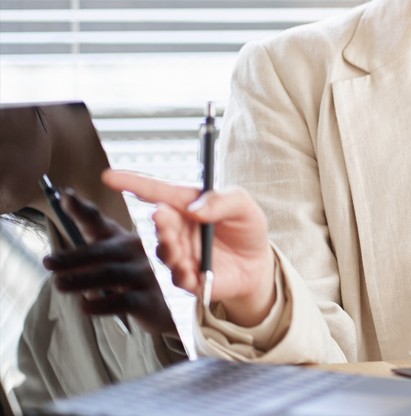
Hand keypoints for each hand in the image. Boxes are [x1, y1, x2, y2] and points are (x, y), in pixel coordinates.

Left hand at [41, 188, 175, 334]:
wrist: (175, 303)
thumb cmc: (137, 277)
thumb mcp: (116, 261)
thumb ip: (91, 256)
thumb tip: (53, 260)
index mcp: (123, 239)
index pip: (99, 223)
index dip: (83, 210)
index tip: (66, 197)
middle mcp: (137, 251)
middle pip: (103, 251)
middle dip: (75, 256)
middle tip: (49, 262)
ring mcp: (146, 273)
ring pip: (111, 274)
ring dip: (83, 279)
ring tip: (59, 284)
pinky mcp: (151, 298)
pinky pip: (125, 300)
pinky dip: (103, 304)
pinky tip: (86, 307)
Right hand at [102, 169, 276, 326]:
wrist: (257, 264)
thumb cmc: (247, 228)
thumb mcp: (243, 206)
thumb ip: (223, 201)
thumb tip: (195, 207)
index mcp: (188, 204)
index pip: (157, 191)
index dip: (133, 183)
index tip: (109, 176)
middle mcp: (179, 228)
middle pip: (160, 223)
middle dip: (160, 221)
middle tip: (162, 216)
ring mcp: (181, 253)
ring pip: (164, 251)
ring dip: (168, 247)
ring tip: (177, 245)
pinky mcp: (188, 278)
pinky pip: (178, 278)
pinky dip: (181, 273)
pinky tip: (190, 270)